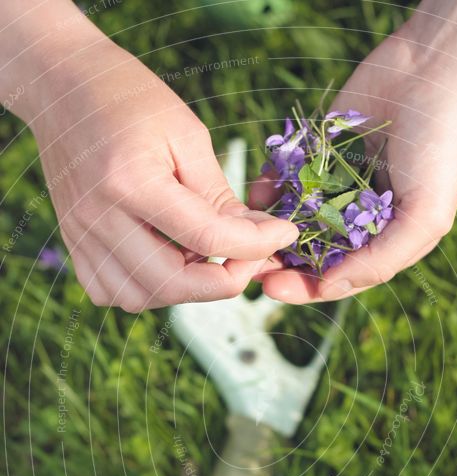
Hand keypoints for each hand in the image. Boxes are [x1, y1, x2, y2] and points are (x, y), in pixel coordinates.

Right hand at [21, 23, 297, 309]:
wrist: (61, 87)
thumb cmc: (130, 100)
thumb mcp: (186, 135)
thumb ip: (219, 195)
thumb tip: (258, 240)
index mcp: (130, 180)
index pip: (205, 236)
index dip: (255, 245)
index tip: (284, 234)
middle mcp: (99, 216)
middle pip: (172, 283)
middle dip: (223, 281)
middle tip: (248, 258)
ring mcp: (80, 235)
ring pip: (141, 297)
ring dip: (186, 290)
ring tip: (204, 255)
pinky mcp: (73, 245)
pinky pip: (113, 293)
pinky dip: (148, 290)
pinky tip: (168, 262)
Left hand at [251, 0, 456, 302]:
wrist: (433, 71)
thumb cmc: (440, 149)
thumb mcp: (424, 216)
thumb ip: (380, 260)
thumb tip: (330, 288)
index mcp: (384, 241)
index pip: (339, 277)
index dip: (306, 288)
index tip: (273, 289)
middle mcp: (357, 218)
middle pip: (310, 254)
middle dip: (280, 263)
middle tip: (250, 267)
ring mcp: (335, 185)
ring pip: (293, 218)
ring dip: (268, 228)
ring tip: (245, 230)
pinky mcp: (318, 153)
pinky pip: (287, 177)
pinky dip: (270, 186)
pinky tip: (258, 191)